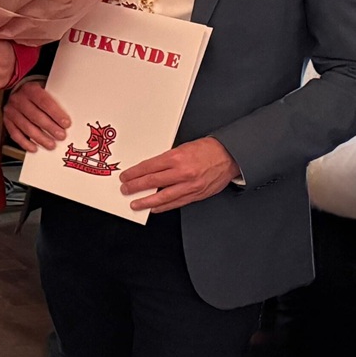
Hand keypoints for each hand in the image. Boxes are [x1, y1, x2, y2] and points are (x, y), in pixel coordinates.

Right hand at [4, 78, 69, 151]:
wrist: (19, 90)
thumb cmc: (37, 93)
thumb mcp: (46, 89)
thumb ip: (55, 98)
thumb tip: (72, 112)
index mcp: (30, 89)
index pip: (44, 102)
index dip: (56, 114)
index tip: (66, 123)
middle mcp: (18, 99)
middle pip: (35, 116)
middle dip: (50, 128)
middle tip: (61, 136)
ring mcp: (11, 110)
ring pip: (26, 127)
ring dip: (39, 138)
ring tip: (50, 144)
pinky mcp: (7, 120)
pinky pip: (15, 134)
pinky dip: (24, 142)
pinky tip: (34, 148)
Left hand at [120, 136, 239, 212]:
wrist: (230, 156)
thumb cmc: (207, 150)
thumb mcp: (182, 148)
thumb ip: (166, 160)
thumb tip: (149, 169)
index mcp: (177, 157)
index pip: (148, 167)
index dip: (134, 173)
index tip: (126, 177)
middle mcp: (182, 172)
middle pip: (152, 182)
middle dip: (136, 187)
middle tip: (125, 190)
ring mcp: (190, 185)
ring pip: (163, 197)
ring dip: (147, 201)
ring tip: (136, 204)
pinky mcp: (197, 194)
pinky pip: (177, 203)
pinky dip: (164, 207)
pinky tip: (155, 208)